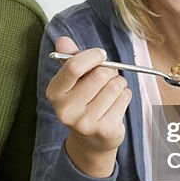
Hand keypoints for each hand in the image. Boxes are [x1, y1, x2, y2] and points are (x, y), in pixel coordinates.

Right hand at [46, 36, 130, 177]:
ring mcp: (85, 122)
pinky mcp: (104, 130)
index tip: (100, 54)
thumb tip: (63, 40)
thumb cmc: (83, 102)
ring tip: (110, 91)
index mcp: (54, 93)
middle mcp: (66, 110)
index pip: (74, 67)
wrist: (90, 140)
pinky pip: (124, 98)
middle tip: (106, 77)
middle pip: (99, 75)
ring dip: (118, 83)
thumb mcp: (73, 80)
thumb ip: (70, 59)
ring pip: (115, 86)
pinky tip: (115, 104)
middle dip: (109, 71)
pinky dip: (125, 95)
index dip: (92, 56)